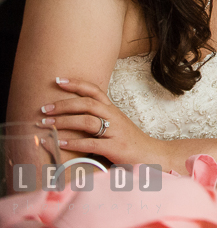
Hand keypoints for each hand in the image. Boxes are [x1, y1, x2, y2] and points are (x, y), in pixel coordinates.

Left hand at [39, 78, 165, 164]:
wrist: (152, 155)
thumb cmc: (129, 141)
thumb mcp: (115, 125)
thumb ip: (98, 119)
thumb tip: (71, 116)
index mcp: (112, 110)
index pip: (94, 91)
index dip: (76, 84)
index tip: (57, 80)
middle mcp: (114, 117)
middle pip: (87, 104)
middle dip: (63, 105)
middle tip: (44, 109)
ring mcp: (116, 131)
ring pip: (87, 121)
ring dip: (63, 122)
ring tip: (46, 125)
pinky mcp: (116, 147)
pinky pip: (91, 143)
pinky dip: (74, 143)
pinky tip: (60, 143)